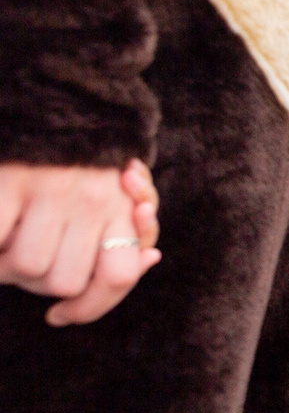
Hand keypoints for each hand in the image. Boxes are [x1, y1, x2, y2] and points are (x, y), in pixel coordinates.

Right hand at [0, 159, 163, 325]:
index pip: (118, 276)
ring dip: (4, 267)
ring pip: (26, 267)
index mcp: (121, 205)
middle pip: (63, 282)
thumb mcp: (114, 192)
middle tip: (26, 263)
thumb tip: (150, 258)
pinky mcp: (8, 182)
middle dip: (38, 284)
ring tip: (5, 243)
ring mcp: (49, 188)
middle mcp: (92, 198)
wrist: (50, 97)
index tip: (60, 315)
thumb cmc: (77, 160)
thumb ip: (131, 230)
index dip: (89, 309)